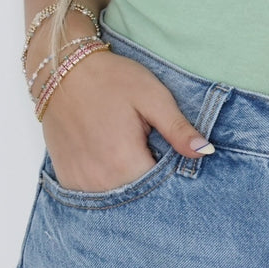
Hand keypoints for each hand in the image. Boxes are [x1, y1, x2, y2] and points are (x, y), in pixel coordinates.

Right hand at [40, 49, 212, 191]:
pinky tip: (110, 158)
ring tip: (128, 150)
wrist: (63, 70)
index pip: (162, 188)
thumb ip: (178, 129)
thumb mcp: (152, 97)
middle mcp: (101, 180)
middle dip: (151, 179)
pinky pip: (95, 194)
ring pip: (118, 197)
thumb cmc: (111, 80)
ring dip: (128, 181)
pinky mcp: (67, 180)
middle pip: (139, 196)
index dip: (171, 173)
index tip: (169, 153)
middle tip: (148, 146)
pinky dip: (107, 183)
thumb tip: (205, 152)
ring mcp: (81, 183)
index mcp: (125, 161)